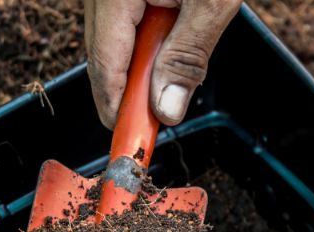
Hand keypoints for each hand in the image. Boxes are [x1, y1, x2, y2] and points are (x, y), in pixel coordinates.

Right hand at [85, 0, 241, 128]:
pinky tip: (168, 42)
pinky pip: (123, 20)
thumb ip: (187, 56)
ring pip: (112, 39)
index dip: (115, 106)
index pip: (103, 62)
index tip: (130, 137)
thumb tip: (166, 109)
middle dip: (129, 88)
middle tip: (155, 116)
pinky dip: (144, 39)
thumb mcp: (210, 3)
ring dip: (140, 62)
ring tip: (170, 75)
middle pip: (102, 53)